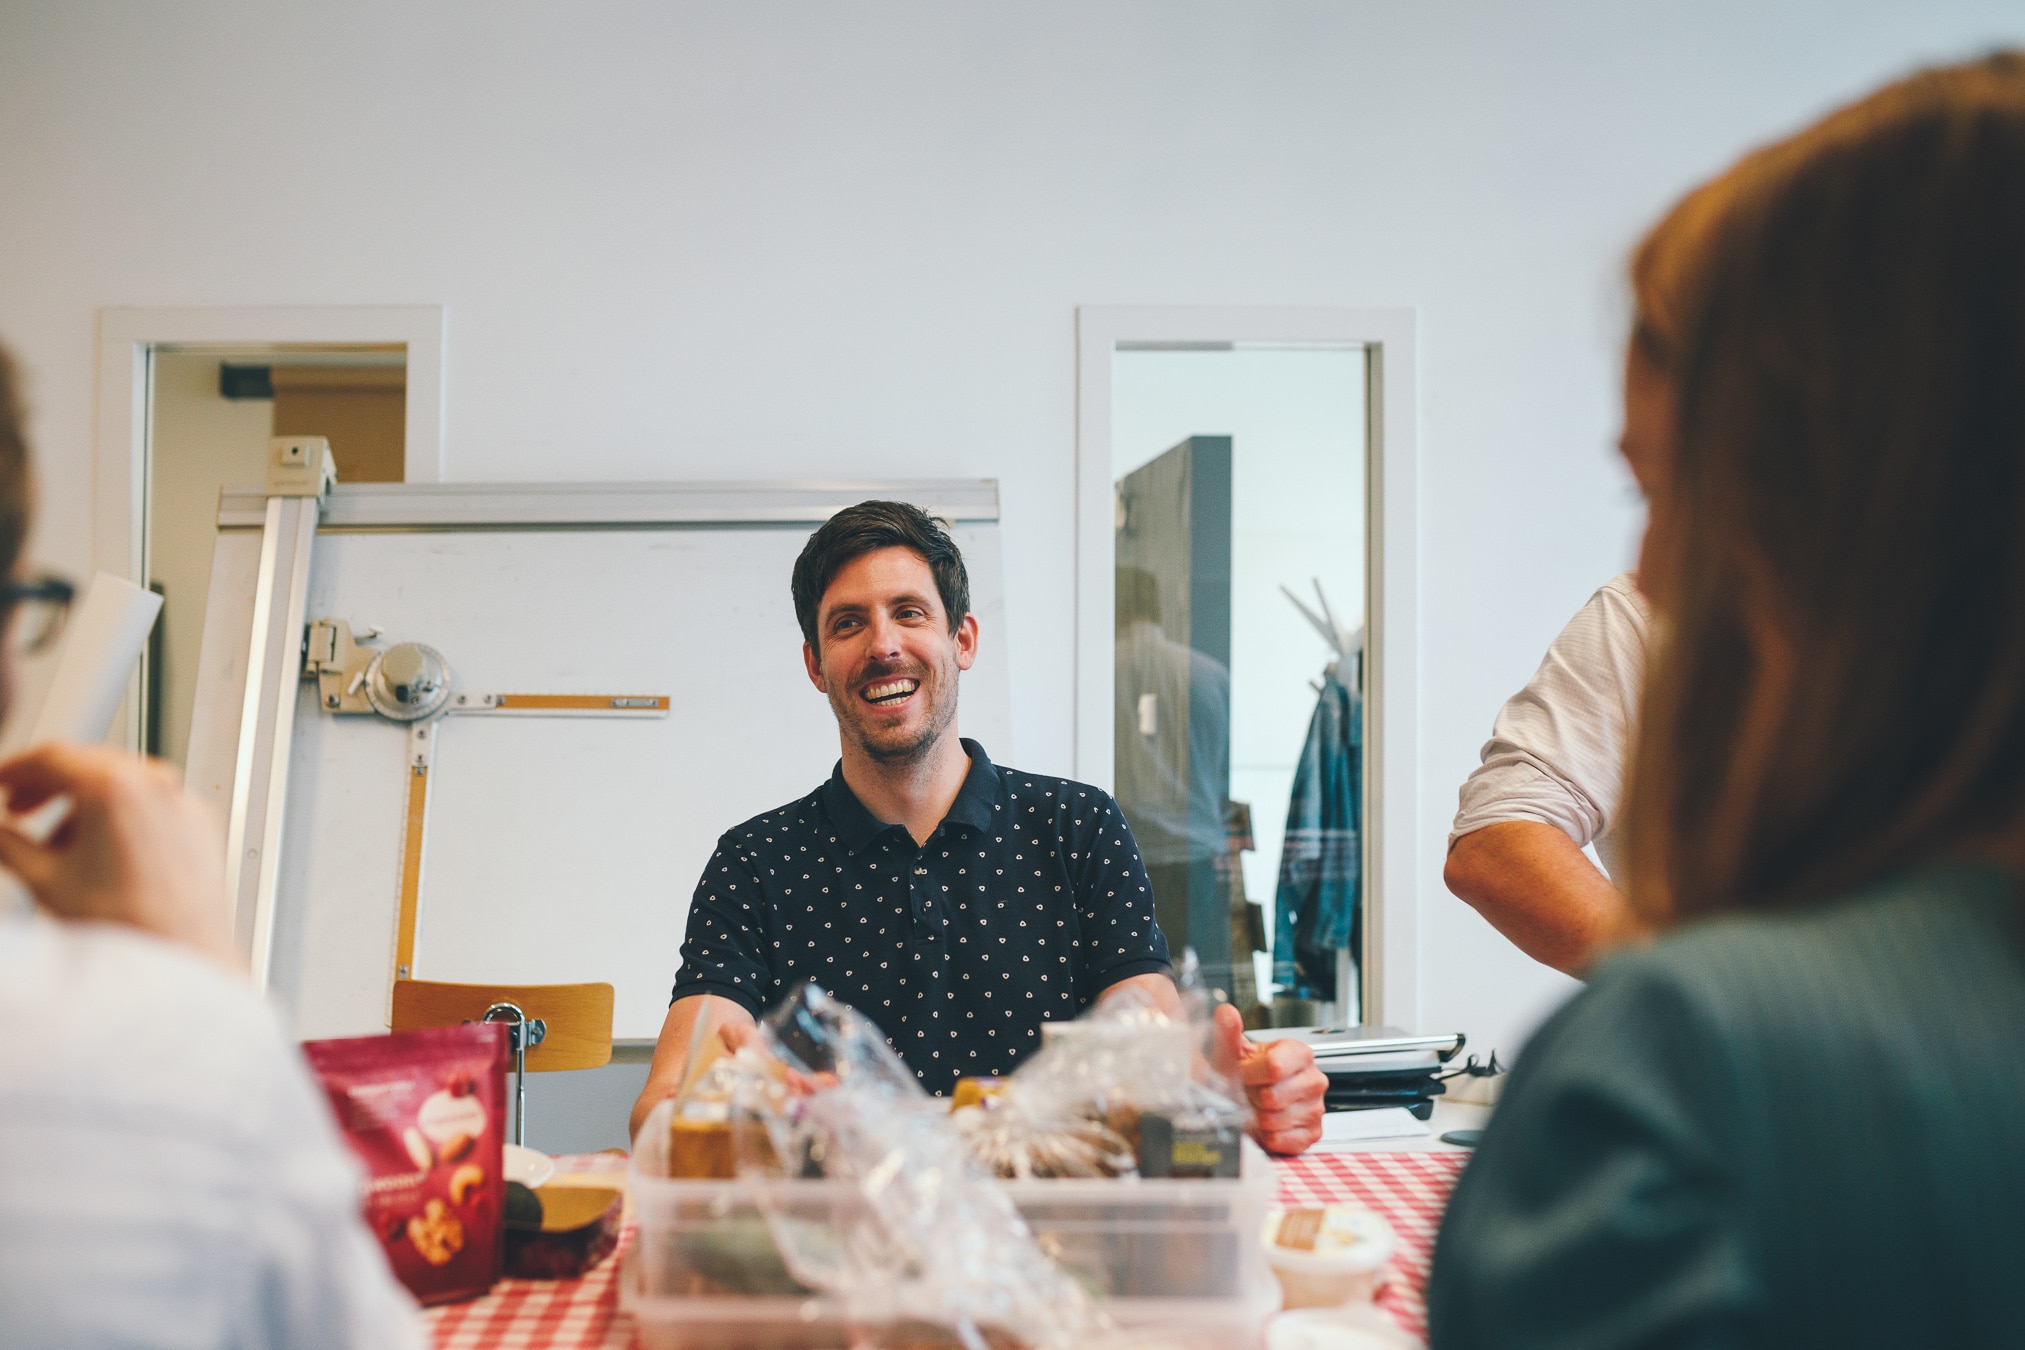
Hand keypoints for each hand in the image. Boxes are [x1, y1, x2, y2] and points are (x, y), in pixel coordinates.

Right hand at [0, 742, 239, 971]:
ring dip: (81, 802)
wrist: (181, 953)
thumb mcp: (44, 878)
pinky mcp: (199, 822)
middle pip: (89, 764)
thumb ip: (7, 843)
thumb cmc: (126, 923)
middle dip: (46, 784)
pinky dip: (120, 814)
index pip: (53, 756)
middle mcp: (156, 785)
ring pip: (122, 783)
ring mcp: (182, 801)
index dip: (16, 768)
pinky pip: (152, 803)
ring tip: (54, 841)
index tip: (1, 781)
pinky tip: (99, 849)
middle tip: (16, 805)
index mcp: (115, 787)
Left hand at [1211, 1002, 1326, 1154]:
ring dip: (1257, 1119)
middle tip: (1248, 1093)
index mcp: (1299, 1053)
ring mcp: (1316, 1108)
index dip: (1248, 1074)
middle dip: (1252, 1098)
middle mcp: (1313, 1079)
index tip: (1240, 1074)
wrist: (1247, 1100)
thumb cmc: (1242, 1076)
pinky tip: (1265, 1125)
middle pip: (1272, 1097)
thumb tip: (1226, 1013)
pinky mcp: (1312, 1133)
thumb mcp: (1232, 1054)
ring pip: (1275, 1120)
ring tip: (1256, 1108)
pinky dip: (1267, 1137)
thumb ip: (1228, 1033)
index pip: (1274, 1067)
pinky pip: (1282, 1141)